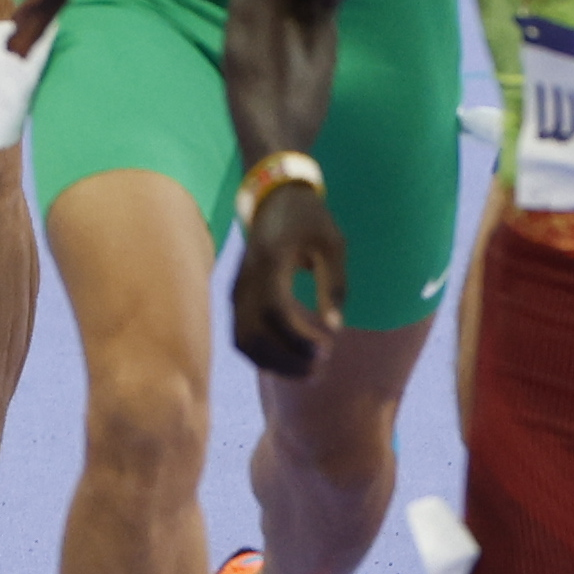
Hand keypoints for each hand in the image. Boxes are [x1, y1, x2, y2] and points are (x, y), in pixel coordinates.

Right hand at [228, 181, 348, 376]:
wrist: (274, 200)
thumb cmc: (310, 220)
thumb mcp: (332, 243)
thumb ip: (335, 284)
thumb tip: (335, 328)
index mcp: (270, 261)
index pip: (274, 310)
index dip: (298, 337)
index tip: (327, 350)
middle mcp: (247, 279)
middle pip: (254, 335)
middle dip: (287, 360)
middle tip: (322, 370)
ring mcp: (238, 290)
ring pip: (244, 342)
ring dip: (274, 365)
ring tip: (309, 373)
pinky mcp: (238, 299)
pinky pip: (242, 337)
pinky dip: (264, 357)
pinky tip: (292, 362)